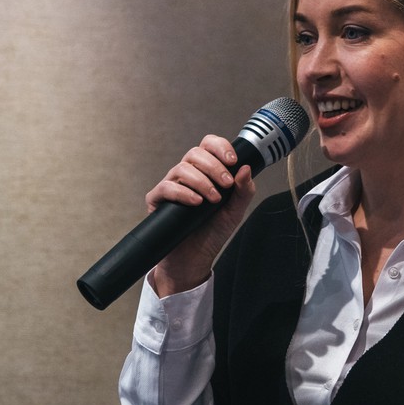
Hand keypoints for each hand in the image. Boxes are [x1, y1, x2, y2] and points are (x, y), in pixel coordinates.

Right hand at [146, 134, 255, 296]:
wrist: (195, 259)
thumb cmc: (213, 233)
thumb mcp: (235, 212)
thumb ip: (243, 191)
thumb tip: (246, 168)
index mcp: (206, 171)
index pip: (209, 145)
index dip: (220, 147)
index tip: (233, 161)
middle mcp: (187, 174)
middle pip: (195, 153)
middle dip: (214, 166)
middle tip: (226, 184)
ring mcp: (171, 186)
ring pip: (182, 168)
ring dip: (202, 181)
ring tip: (213, 199)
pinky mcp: (157, 200)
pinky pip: (166, 187)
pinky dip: (183, 193)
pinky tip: (196, 202)